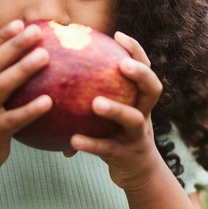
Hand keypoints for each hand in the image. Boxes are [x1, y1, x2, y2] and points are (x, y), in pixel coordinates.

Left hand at [69, 31, 166, 191]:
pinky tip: (72, 140)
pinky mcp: (127, 156)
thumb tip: (54, 67)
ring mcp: (138, 136)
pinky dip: (91, 144)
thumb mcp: (111, 111)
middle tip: (122, 65)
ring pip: (133, 119)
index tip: (117, 35)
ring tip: (95, 103)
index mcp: (139, 98)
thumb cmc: (115, 132)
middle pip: (152, 89)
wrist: (137, 173)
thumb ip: (93, 91)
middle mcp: (144, 113)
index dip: (135, 51)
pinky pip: (109, 148)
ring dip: (116, 109)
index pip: (145, 68)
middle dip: (140, 74)